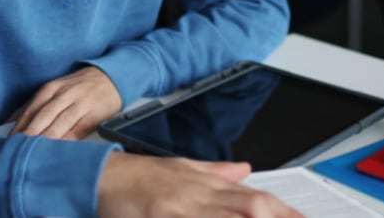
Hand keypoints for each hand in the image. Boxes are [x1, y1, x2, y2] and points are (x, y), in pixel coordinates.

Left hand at [7, 66, 120, 139]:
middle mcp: (65, 94)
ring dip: (47, 138)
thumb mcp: (55, 90)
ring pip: (60, 123)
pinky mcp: (94, 115)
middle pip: (44, 115)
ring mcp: (80, 104)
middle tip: (17, 149)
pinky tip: (58, 149)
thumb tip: (10, 123)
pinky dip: (67, 140)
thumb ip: (34, 105)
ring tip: (35, 152)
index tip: (8, 141)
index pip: (31, 109)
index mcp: (51, 88)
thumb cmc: (77, 88)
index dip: (19, 126)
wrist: (109, 78)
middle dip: (30, 133)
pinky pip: (78, 130)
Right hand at [97, 152, 302, 217]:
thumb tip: (245, 170)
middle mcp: (199, 192)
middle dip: (278, 216)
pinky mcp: (162, 214)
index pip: (254, 197)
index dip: (283, 211)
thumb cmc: (137, 179)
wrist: (99, 177)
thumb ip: (215, 172)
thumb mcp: (181, 169)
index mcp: (204, 183)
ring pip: (230, 214)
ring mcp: (182, 205)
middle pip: (250, 205)